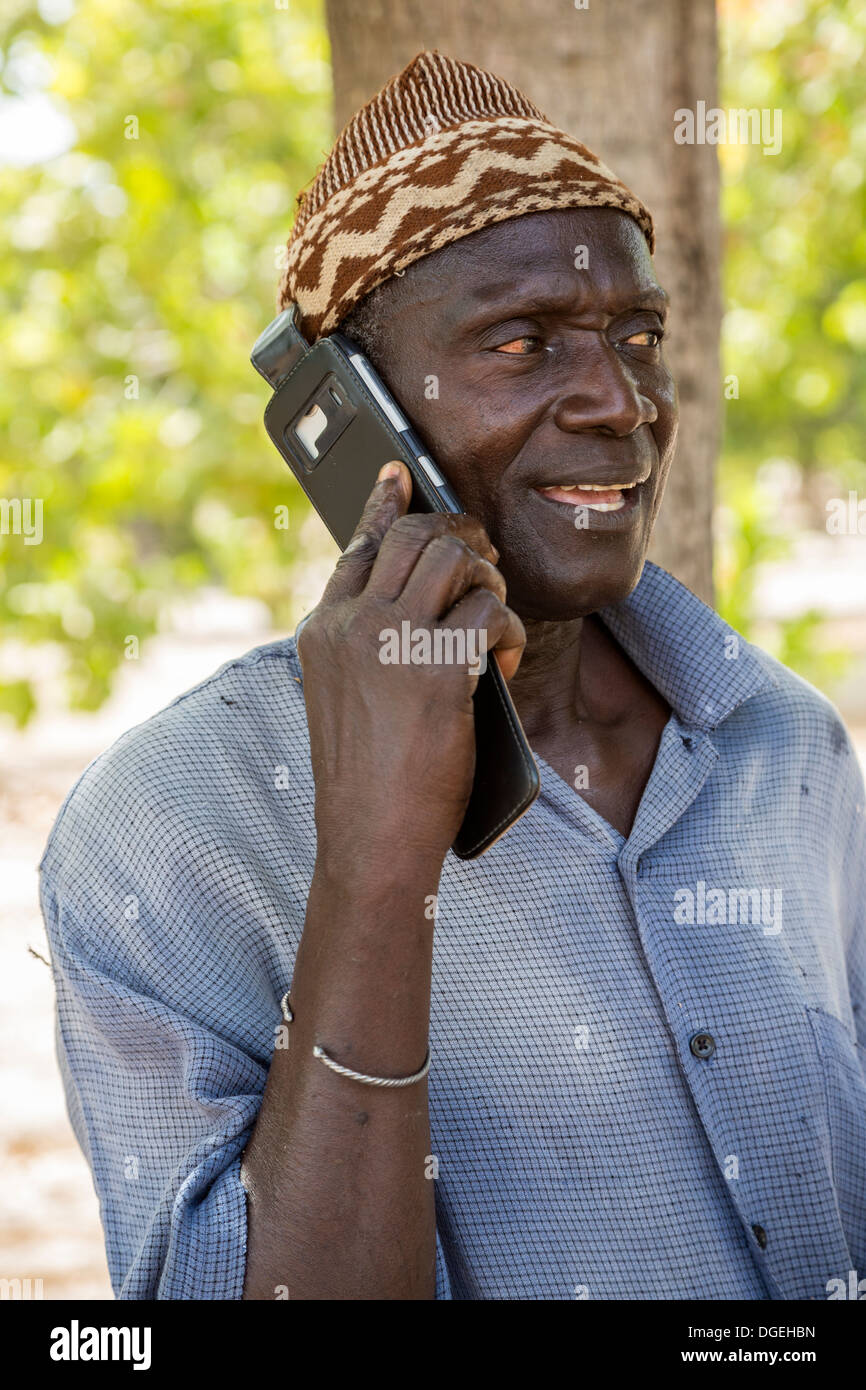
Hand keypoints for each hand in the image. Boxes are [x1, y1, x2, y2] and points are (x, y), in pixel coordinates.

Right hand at [297, 461, 525, 862]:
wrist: (370, 838)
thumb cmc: (369, 778)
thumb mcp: (348, 698)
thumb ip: (367, 645)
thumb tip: (425, 601)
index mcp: (322, 630)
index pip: (357, 547)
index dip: (384, 503)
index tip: (401, 473)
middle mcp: (348, 624)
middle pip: (412, 537)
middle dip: (460, 534)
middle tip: (484, 553)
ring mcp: (387, 641)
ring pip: (452, 559)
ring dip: (488, 576)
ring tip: (495, 609)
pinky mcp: (433, 668)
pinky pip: (487, 610)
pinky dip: (505, 627)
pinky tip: (500, 657)